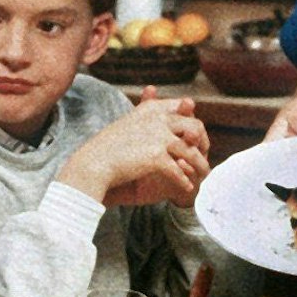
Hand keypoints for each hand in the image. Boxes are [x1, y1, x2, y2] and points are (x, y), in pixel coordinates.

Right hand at [59, 88, 210, 207]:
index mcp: (151, 109)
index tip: (195, 135)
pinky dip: (184, 181)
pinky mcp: (157, 157)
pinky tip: (187, 188)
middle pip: (194, 126)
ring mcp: (159, 137)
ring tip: (203, 176)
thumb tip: (159, 123)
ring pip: (191, 151)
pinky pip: (179, 171)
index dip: (192, 121)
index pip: (182, 108)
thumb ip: (147, 121)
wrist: (92, 164)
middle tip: (204, 155)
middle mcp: (158, 119)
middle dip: (202, 142)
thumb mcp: (128, 125)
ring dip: (200, 165)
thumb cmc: (105, 148)